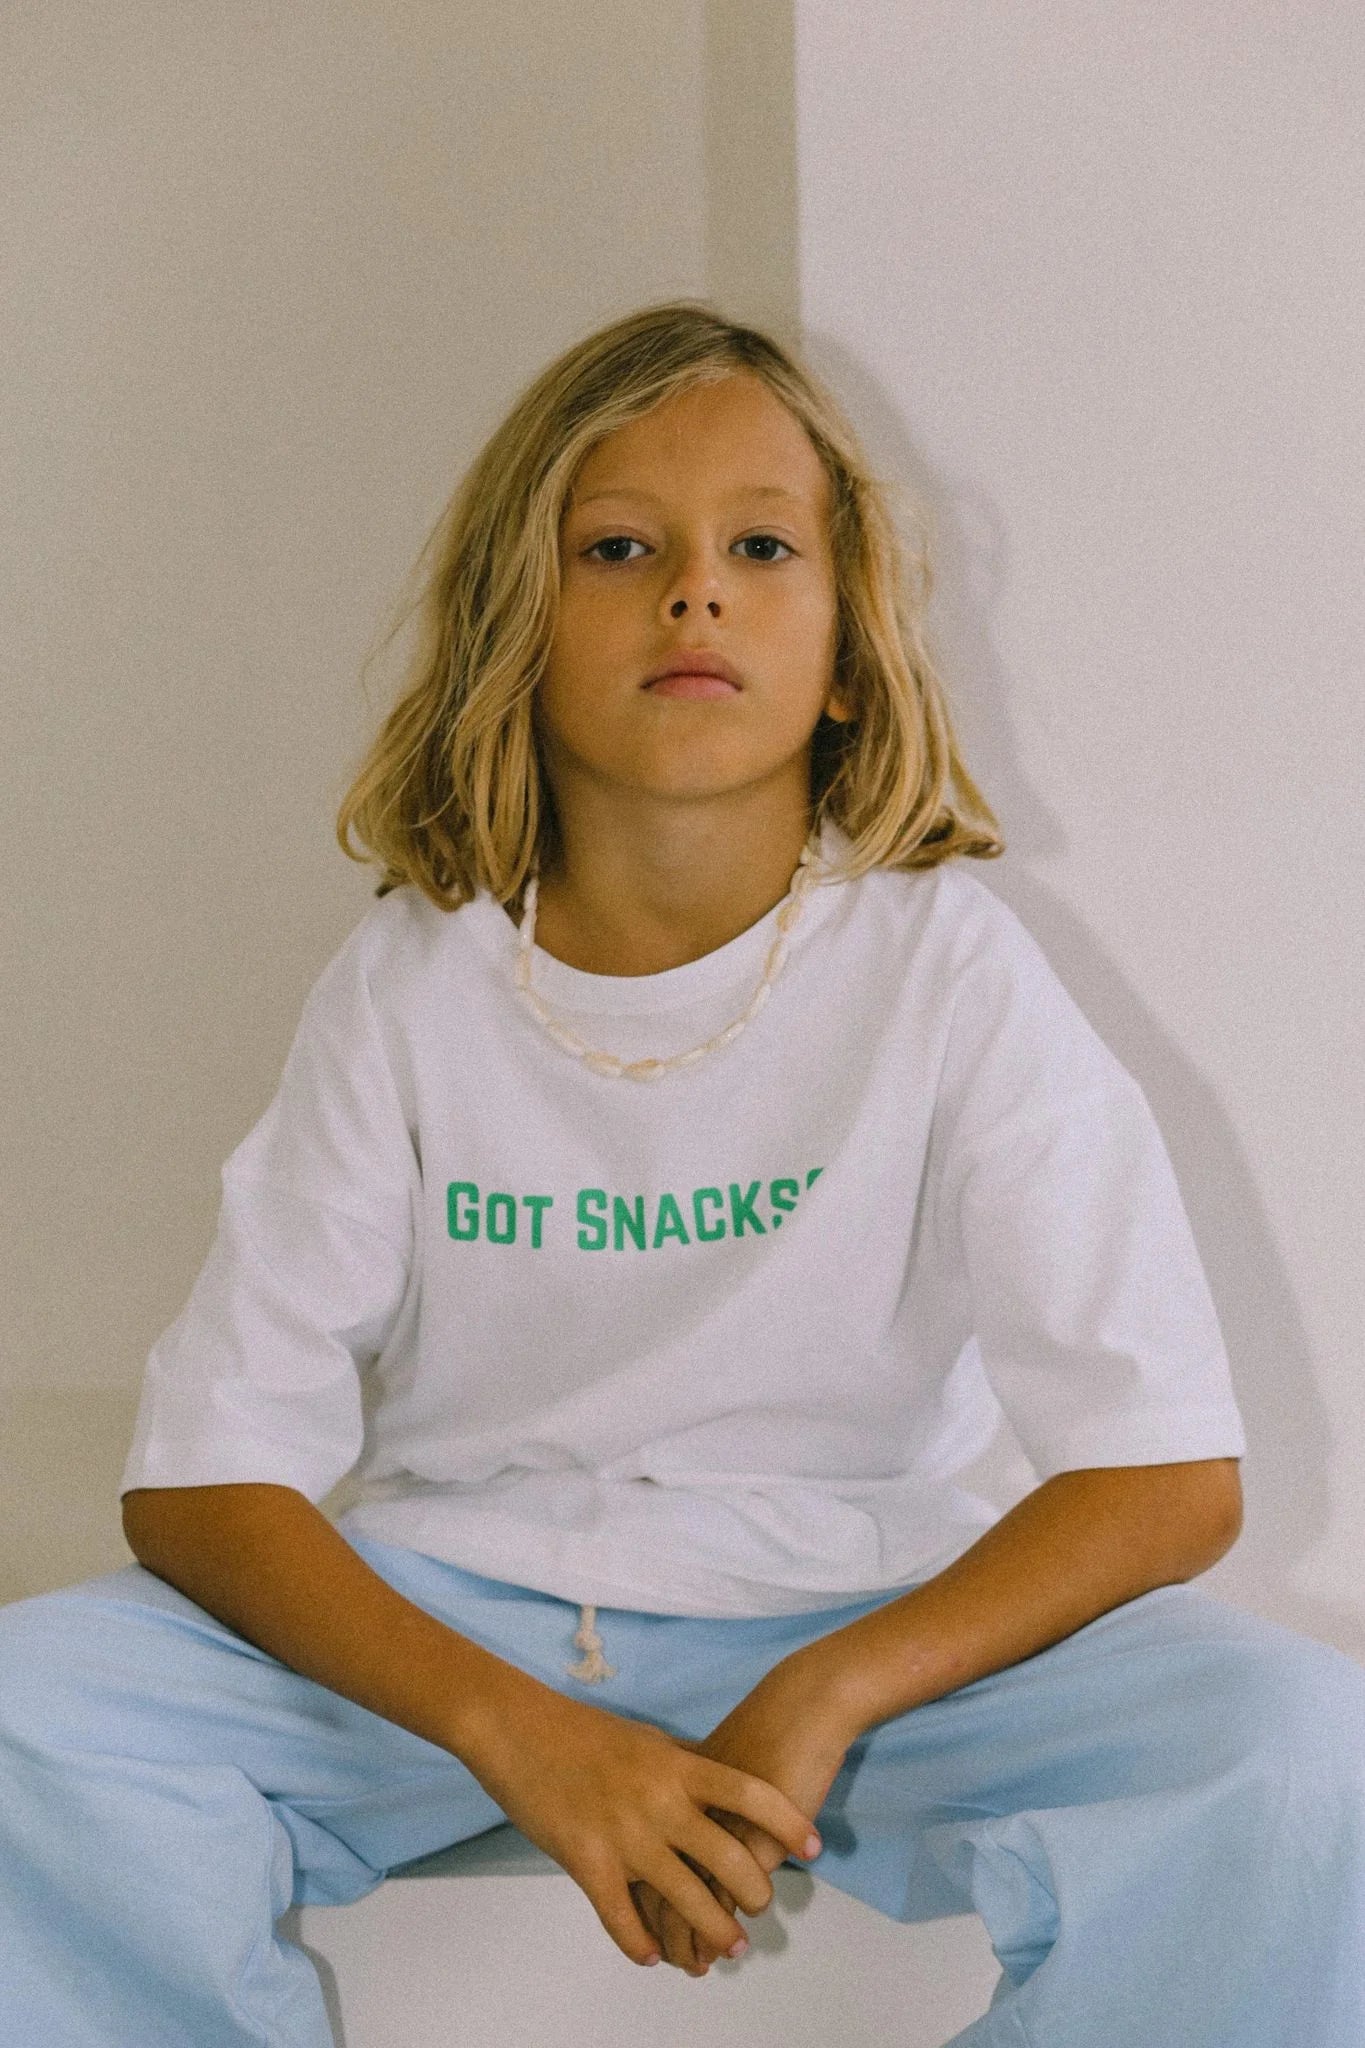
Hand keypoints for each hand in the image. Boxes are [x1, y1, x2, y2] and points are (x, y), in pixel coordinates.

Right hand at [457, 1673, 823, 1969]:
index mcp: (676, 1765)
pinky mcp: (586, 1861)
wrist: (517, 1728)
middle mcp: (658, 1800)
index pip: (749, 1795)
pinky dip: (641, 1943)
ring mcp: (623, 1834)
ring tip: (729, 1947)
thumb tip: (719, 1777)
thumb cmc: (582, 1731)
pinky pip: (622, 1917)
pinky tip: (654, 1956)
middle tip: (764, 1909)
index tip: (814, 1846)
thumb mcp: (647, 1739)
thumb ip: (684, 1763)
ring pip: (684, 1898)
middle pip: (727, 1857)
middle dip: (755, 1892)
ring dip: (713, 1930)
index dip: (787, 1822)